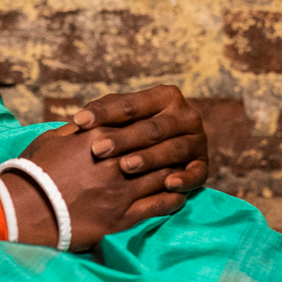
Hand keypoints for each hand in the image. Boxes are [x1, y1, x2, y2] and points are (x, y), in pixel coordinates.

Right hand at [7, 86, 207, 249]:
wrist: (22, 211)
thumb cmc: (32, 172)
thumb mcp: (52, 140)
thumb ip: (77, 129)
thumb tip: (91, 120)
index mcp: (97, 138)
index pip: (136, 124)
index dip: (152, 125)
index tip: (162, 125)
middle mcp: (114, 162)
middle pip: (154, 148)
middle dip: (169, 146)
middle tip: (183, 144)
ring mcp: (120, 191)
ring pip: (161, 176)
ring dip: (175, 171)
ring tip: (184, 169)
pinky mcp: (121, 218)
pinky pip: (158, 206)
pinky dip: (173, 198)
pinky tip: (179, 194)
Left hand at [72, 85, 208, 197]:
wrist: (162, 156)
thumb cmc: (130, 133)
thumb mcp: (117, 119)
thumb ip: (101, 115)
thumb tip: (78, 121)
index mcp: (165, 97)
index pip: (132, 104)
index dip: (104, 112)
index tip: (80, 121)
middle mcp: (185, 115)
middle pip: (152, 128)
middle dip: (124, 139)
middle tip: (98, 149)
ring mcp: (197, 141)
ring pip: (173, 150)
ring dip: (150, 159)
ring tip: (126, 166)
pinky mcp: (203, 166)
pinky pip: (197, 173)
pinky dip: (185, 179)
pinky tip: (169, 184)